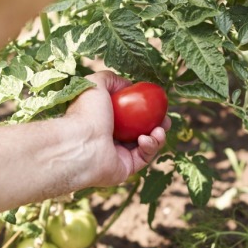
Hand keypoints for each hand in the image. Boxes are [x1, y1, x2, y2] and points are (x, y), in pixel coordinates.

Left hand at [65, 70, 170, 186]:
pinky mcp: (125, 168)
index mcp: (104, 120)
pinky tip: (145, 139)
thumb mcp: (95, 84)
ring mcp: (118, 154)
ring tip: (159, 130)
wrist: (81, 145)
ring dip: (157, 136)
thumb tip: (126, 85)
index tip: (157, 105)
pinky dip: (149, 147)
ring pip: (145, 145)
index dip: (145, 110)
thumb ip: (110, 78)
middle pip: (141, 130)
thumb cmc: (86, 114)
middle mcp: (110, 138)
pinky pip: (143, 157)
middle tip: (165, 120)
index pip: (129, 115)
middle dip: (157, 125)